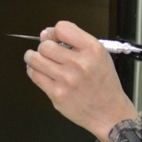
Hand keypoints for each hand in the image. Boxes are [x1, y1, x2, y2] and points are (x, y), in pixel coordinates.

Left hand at [23, 21, 137, 139]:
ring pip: (35, 59)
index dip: (53, 32)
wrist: (108, 112)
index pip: (62, 28)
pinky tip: (39, 71)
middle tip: (46, 51)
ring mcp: (67, 80)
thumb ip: (75, 42)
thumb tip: (46, 34)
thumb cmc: (104, 85)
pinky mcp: (57, 94)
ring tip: (36, 59)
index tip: (52, 37)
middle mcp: (80, 64)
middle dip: (43, 47)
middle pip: (45, 45)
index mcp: (93, 50)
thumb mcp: (99, 56)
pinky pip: (35, 76)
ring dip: (33, 57)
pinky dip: (33, 70)